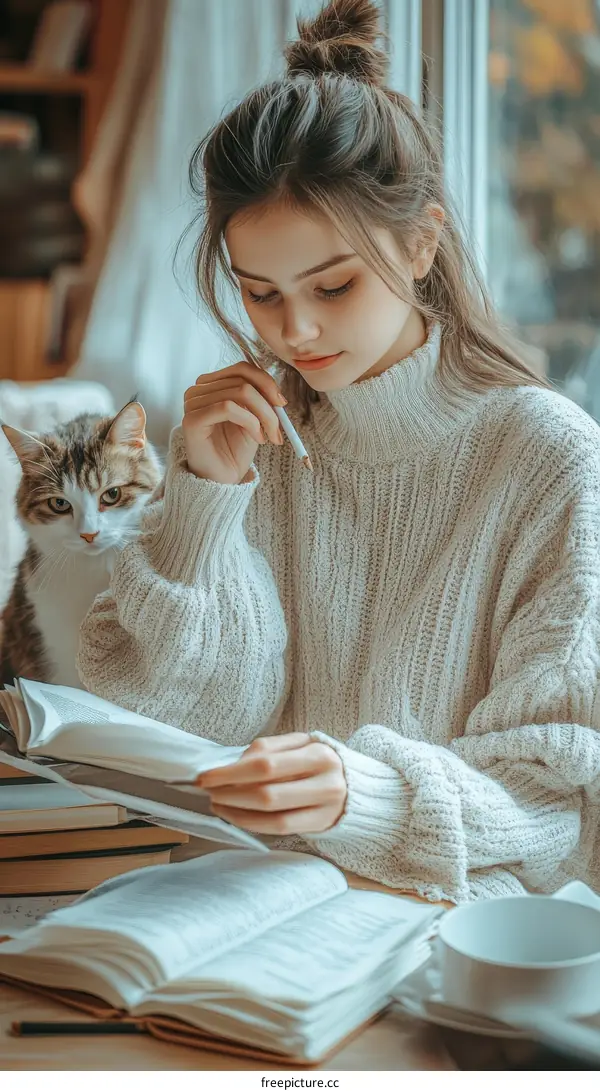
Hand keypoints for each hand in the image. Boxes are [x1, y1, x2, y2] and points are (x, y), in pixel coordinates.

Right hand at [183, 361, 286, 484]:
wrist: (222, 480)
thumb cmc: (235, 450)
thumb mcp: (254, 419)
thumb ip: (260, 399)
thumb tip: (277, 392)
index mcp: (211, 385)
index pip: (241, 369)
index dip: (266, 382)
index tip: (281, 403)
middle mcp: (198, 390)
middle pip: (243, 380)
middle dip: (268, 404)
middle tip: (279, 427)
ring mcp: (192, 403)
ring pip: (239, 392)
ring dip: (263, 416)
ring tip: (268, 437)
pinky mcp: (192, 420)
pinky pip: (228, 407)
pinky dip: (250, 422)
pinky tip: (257, 439)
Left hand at [197, 734, 347, 834]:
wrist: (357, 784)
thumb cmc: (319, 761)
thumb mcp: (300, 744)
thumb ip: (268, 748)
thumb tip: (233, 764)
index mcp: (319, 752)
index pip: (266, 763)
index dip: (231, 772)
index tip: (206, 775)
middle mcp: (326, 780)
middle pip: (267, 791)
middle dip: (230, 792)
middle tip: (208, 790)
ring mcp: (326, 806)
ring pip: (272, 813)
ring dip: (237, 810)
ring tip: (217, 803)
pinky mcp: (321, 825)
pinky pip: (280, 828)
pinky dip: (252, 823)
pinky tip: (235, 816)